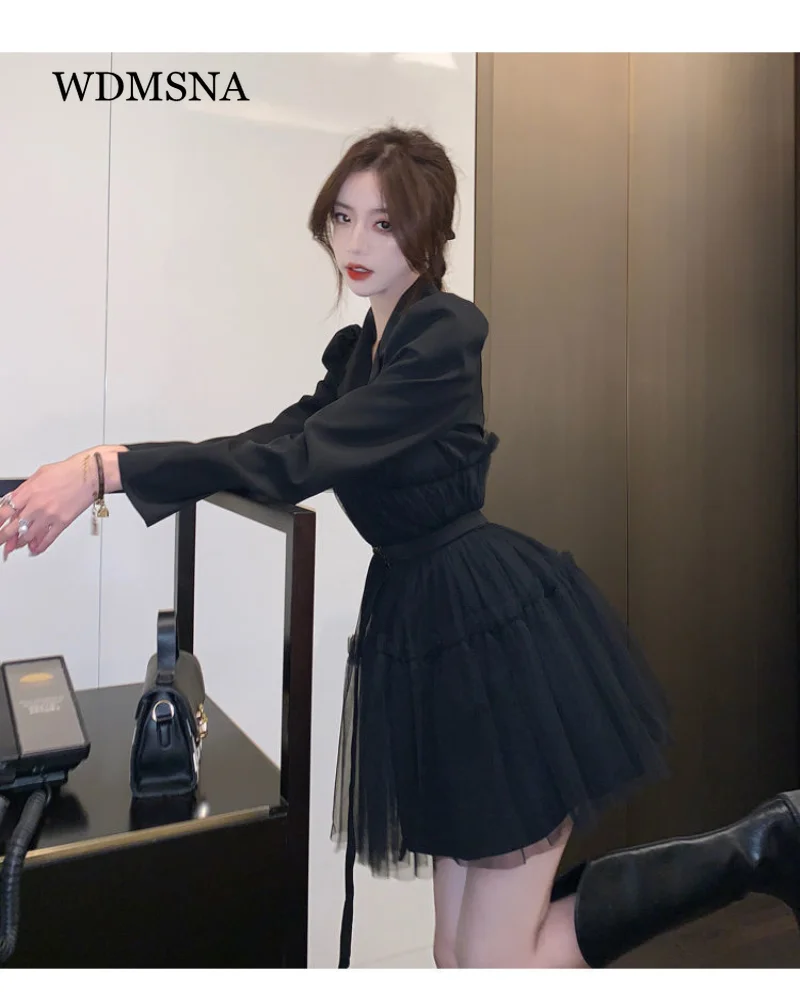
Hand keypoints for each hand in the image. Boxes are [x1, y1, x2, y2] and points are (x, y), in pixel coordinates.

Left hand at [0, 446, 125, 558]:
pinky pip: (47, 539)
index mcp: (28, 492)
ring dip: (18, 543)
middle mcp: (37, 506)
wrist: (89, 475)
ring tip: (14, 545)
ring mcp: (49, 516)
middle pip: (12, 528)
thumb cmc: (67, 472)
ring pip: (27, 537)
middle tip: (0, 541)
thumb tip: (13, 501)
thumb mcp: (38, 475)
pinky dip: (39, 547)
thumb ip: (24, 490)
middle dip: (3, 537)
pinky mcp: (62, 523)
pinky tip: (34, 549)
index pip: (4, 512)